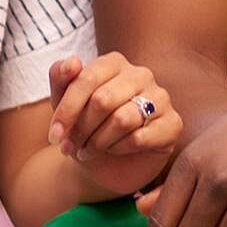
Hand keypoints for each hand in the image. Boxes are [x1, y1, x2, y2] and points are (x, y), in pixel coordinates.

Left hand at [47, 53, 181, 192]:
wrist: (106, 164)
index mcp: (114, 62)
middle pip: (102, 100)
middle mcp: (141, 74)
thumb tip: (71, 62)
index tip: (54, 136)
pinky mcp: (173, 124)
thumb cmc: (85, 128)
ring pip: (122, 120)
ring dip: (98, 141)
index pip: (86, 79)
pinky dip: (119, 149)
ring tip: (90, 149)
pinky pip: (139, 138)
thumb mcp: (64, 105)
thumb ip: (60, 78)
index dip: (66, 110)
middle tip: (72, 146)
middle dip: (81, 129)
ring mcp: (161, 98)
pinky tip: (114, 151)